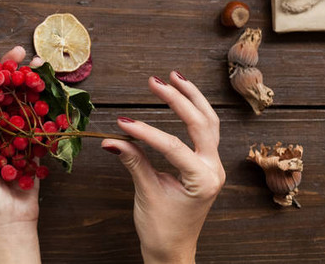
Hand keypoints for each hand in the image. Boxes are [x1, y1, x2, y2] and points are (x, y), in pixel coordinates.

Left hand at [0, 46, 41, 263]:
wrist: (5, 221)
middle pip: (1, 89)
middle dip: (10, 68)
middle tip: (20, 50)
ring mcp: (15, 132)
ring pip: (22, 99)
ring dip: (30, 80)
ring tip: (39, 63)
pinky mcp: (34, 144)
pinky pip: (41, 120)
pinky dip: (47, 102)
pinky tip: (53, 89)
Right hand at [101, 72, 224, 263]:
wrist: (173, 252)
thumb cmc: (162, 230)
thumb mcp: (146, 194)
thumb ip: (133, 162)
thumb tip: (111, 139)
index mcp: (203, 180)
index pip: (172, 146)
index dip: (145, 131)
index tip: (122, 121)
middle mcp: (213, 169)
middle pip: (201, 123)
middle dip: (179, 99)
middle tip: (155, 81)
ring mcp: (212, 166)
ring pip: (209, 123)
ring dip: (192, 99)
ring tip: (175, 78)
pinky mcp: (206, 165)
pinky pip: (205, 132)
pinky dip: (194, 112)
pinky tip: (182, 98)